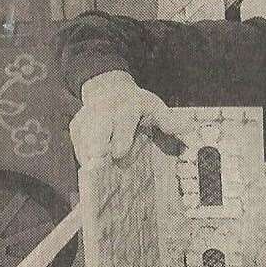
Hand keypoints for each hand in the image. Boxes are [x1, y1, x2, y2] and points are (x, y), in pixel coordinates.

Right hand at [69, 72, 187, 165]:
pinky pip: (78, 148)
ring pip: (85, 143)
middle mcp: (103, 114)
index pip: (122, 125)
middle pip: (97, 134)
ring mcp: (86, 121)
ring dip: (91, 160)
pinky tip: (92, 174)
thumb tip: (190, 130)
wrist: (107, 89)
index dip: (120, 140)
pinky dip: (86, 161)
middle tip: (99, 167)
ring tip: (95, 177)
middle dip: (98, 150)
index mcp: (125, 108)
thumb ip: (168, 120)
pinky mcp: (75, 129)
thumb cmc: (135, 103)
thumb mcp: (154, 106)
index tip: (120, 154)